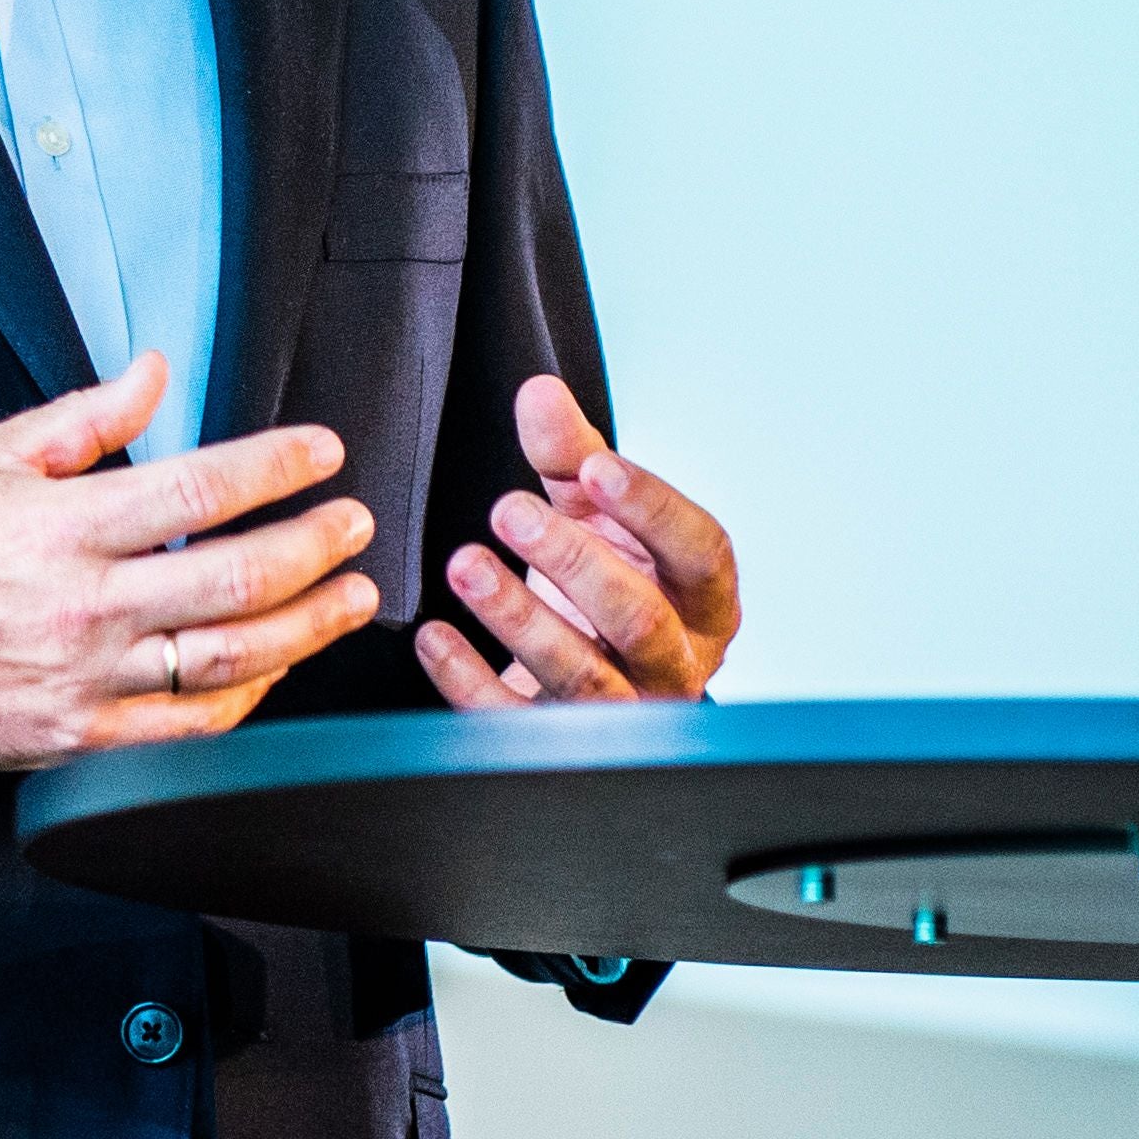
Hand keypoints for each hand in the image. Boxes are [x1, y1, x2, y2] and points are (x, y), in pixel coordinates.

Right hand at [0, 354, 379, 773]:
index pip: (198, 487)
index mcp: (64, 527)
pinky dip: (249, 696)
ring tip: (350, 595)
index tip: (321, 451)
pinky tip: (279, 666)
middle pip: (235, 575)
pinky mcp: (87, 736)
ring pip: (231, 655)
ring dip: (307, 623)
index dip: (276, 465)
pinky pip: (193, 725)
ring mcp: (92, 678)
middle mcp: (89, 604)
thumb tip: (153, 373)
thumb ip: (82, 420)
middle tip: (354, 521)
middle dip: (314, 545)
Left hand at [416, 374, 741, 709]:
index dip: (653, 509)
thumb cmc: (604, 579)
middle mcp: (677, 659)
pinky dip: (471, 680)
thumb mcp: (593, 513)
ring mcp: (625, 712)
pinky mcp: (563, 747)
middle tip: (508, 510)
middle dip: (572, 561)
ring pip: (584, 676)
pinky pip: (519, 723)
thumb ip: (571, 453)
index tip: (596, 467)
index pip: (701, 551)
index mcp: (703, 598)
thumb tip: (539, 392)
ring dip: (519, 619)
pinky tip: (435, 637)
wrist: (588, 665)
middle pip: (638, 617)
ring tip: (465, 564)